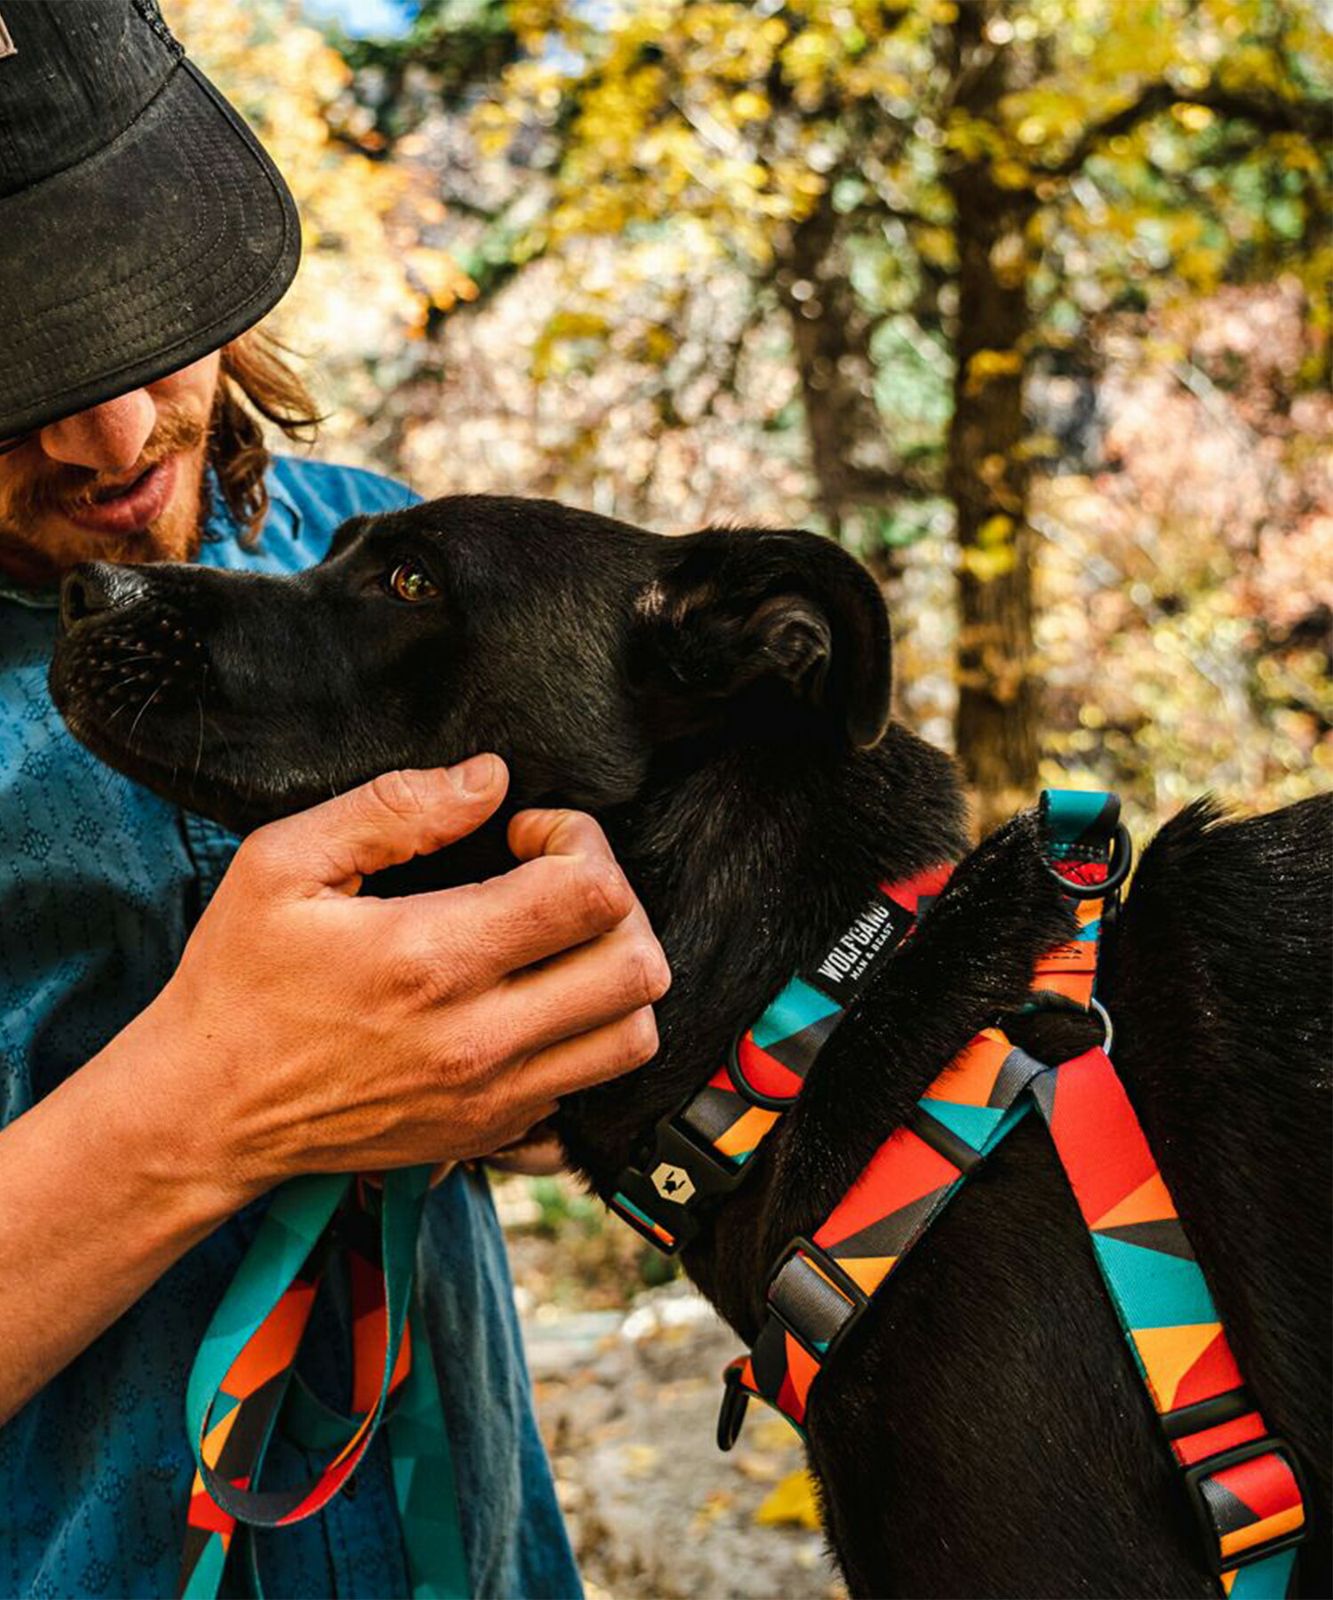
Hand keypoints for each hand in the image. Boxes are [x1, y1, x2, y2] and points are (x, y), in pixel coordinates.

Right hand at [133, 756, 667, 1204]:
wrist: (204, 1112)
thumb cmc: (238, 981)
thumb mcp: (283, 864)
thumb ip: (393, 809)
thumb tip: (489, 779)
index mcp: (428, 959)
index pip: (590, 893)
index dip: (578, 840)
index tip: (526, 834)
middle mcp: (477, 1039)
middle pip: (637, 966)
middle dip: (617, 902)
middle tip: (555, 883)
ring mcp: (492, 1098)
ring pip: (635, 1035)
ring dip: (616, 974)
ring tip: (559, 943)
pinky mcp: (492, 1133)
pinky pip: (592, 1084)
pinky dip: (586, 1037)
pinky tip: (534, 1003)